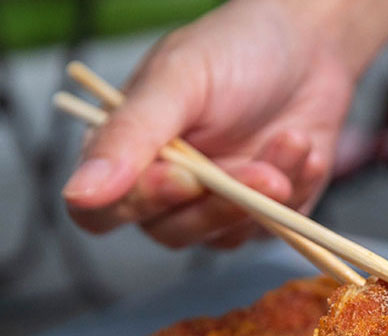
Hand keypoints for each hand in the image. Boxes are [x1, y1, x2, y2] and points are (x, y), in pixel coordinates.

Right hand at [61, 0, 356, 249]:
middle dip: (220, 202)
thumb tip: (78, 193)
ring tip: (291, 138)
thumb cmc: (235, 50)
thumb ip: (128, 135)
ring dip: (263, 194)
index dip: (138, 205)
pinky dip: (295, 191)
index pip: (101, 213)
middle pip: (170, 232)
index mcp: (125, 153)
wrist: (309, 46)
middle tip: (261, 171)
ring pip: (224, 237)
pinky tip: (304, 148)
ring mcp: (215, 207)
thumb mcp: (177, 80)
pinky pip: (272, 230)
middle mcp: (165, 189)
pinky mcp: (262, 216)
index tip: (185, 177)